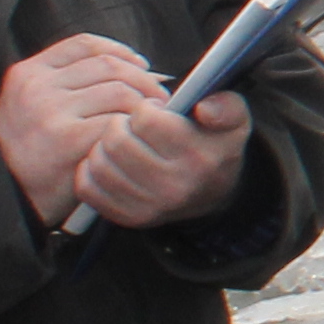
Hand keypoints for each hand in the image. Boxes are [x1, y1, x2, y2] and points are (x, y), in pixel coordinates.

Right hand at [0, 34, 168, 220]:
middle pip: (109, 66)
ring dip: (145, 104)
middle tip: (159, 97)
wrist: (10, 198)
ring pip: (120, 91)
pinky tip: (137, 140)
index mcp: (27, 74)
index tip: (140, 65)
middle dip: (143, 79)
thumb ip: (69, 82)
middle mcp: (36, 88)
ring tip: (152, 119)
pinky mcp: (67, 140)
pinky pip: (118, 122)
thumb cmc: (35, 152)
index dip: (120, 51)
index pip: (85, 44)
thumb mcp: (34, 106)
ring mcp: (50, 113)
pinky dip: (134, 130)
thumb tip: (135, 65)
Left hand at [75, 88, 253, 230]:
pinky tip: (110, 163)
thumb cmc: (214, 148)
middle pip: (118, 140)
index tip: (157, 112)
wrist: (210, 194)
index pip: (147, 120)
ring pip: (100, 162)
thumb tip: (204, 109)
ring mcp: (148, 207)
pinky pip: (88, 187)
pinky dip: (92, 170)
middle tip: (135, 127)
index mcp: (199, 159)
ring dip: (105, 145)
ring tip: (123, 143)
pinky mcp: (126, 218)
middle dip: (122, 124)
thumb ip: (227, 105)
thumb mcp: (234, 121)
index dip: (147, 108)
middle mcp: (174, 188)